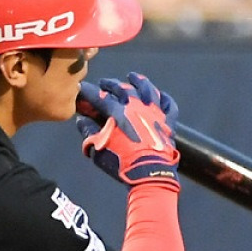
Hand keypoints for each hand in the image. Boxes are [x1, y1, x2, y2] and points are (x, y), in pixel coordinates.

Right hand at [75, 72, 179, 189]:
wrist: (149, 174)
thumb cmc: (121, 162)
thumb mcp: (97, 149)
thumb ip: (89, 132)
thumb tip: (82, 121)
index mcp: (117, 113)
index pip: (100, 97)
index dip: (89, 92)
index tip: (82, 89)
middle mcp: (137, 107)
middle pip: (123, 88)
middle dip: (111, 84)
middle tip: (105, 83)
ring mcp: (154, 112)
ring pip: (148, 89)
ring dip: (139, 81)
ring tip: (133, 76)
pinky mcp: (168, 121)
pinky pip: (169, 104)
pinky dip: (164, 98)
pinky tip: (160, 94)